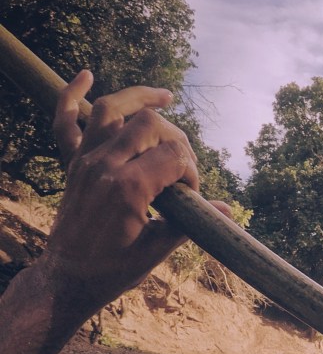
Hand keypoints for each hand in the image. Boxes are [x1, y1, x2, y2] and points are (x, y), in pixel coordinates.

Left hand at [44, 70, 226, 310]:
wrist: (67, 278)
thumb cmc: (113, 270)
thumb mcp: (155, 251)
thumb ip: (188, 224)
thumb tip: (225, 209)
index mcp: (129, 188)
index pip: (174, 154)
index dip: (192, 170)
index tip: (192, 193)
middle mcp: (104, 165)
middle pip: (149, 123)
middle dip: (176, 138)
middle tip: (182, 165)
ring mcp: (85, 161)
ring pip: (113, 109)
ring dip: (140, 98)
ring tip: (166, 98)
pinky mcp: (73, 165)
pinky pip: (65, 121)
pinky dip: (73, 95)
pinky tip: (86, 76)